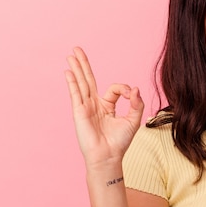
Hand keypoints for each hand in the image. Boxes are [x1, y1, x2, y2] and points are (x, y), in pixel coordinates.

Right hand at [65, 47, 143, 167]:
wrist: (108, 157)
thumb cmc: (120, 143)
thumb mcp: (134, 121)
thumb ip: (137, 104)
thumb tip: (136, 89)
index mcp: (107, 106)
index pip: (114, 89)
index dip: (125, 89)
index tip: (132, 96)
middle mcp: (95, 105)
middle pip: (89, 79)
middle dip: (84, 64)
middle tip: (77, 49)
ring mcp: (86, 107)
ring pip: (81, 83)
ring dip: (76, 68)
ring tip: (71, 54)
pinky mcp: (80, 112)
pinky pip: (76, 93)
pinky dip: (72, 82)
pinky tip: (68, 71)